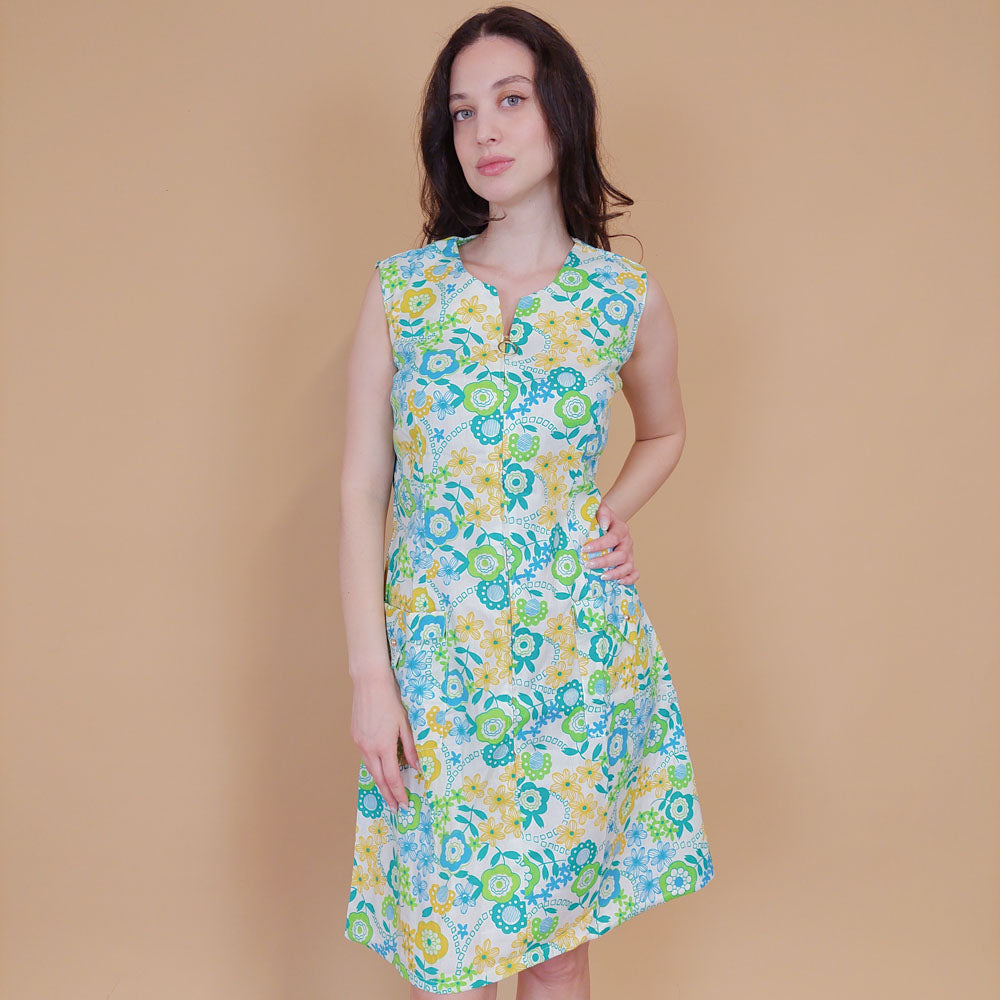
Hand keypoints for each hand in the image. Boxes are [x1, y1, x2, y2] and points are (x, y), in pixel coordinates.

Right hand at [350, 671, 419, 811]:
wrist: (369, 683)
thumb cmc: (391, 700)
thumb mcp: (405, 724)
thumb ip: (410, 748)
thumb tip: (416, 767)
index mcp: (384, 746)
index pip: (392, 777)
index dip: (398, 793)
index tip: (404, 804)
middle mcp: (369, 748)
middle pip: (379, 779)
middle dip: (387, 795)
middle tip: (394, 809)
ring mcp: (359, 743)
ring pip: (370, 769)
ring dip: (379, 783)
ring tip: (387, 794)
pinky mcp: (355, 736)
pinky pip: (365, 757)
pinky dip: (373, 768)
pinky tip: (378, 771)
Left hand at [581, 500, 638, 584]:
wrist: (608, 522)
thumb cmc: (599, 518)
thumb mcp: (598, 509)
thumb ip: (600, 512)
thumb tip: (604, 524)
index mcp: (621, 529)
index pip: (612, 538)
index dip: (599, 544)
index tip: (585, 549)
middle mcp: (627, 542)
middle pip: (620, 555)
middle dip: (604, 561)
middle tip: (588, 564)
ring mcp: (629, 553)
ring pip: (628, 566)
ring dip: (615, 573)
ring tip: (601, 577)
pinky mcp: (629, 562)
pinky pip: (634, 573)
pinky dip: (629, 579)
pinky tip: (618, 582)